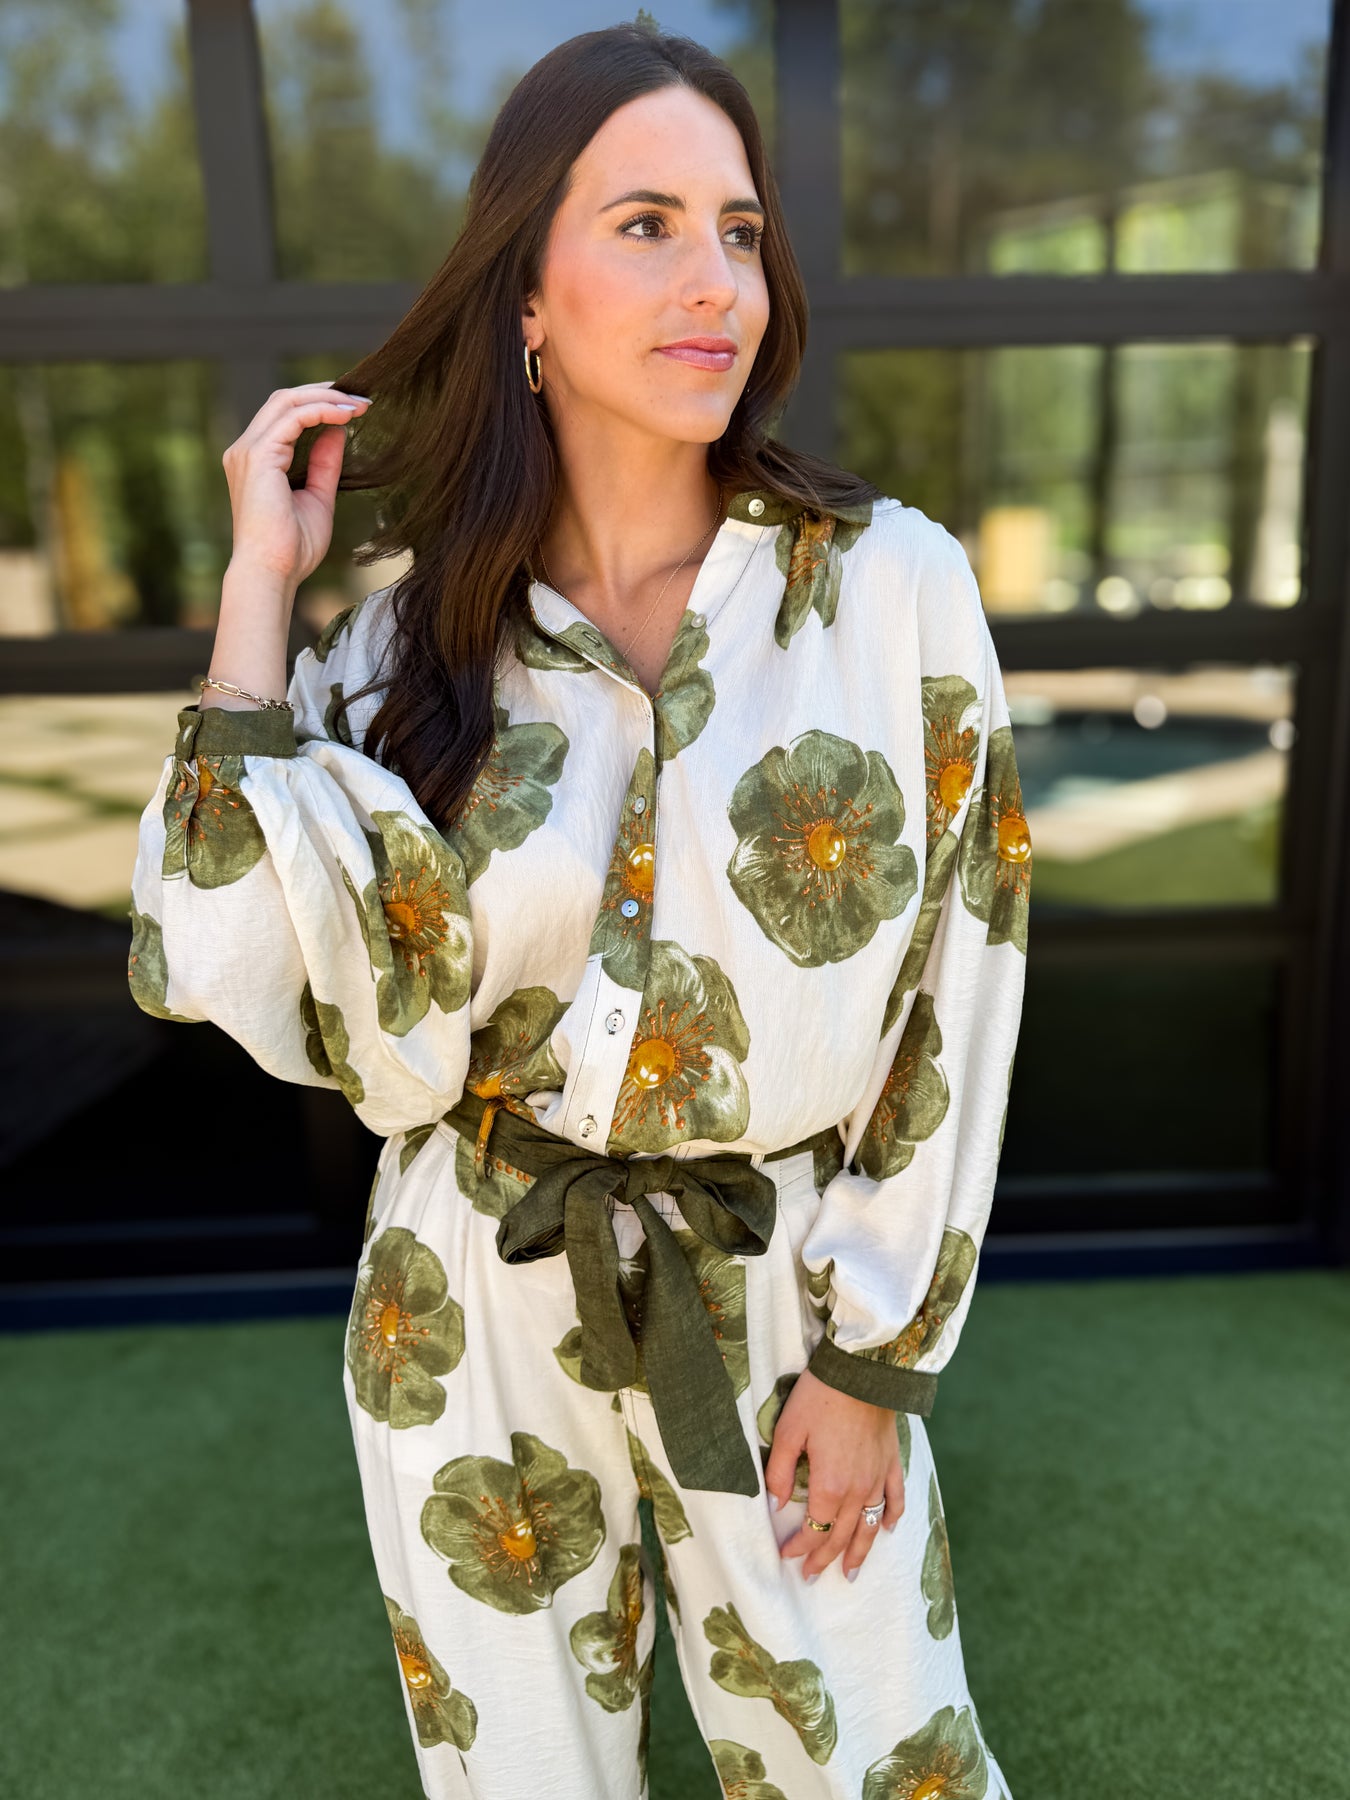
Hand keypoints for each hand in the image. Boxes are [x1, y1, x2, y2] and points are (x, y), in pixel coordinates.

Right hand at [221, 380, 371, 591]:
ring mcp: (248, 451)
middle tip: (361, 397)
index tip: (355, 408)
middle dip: (324, 393)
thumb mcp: (318, 498)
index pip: (284, 416)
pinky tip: (347, 415)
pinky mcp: (258, 456)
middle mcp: (245, 450)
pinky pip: (293, 417)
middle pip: (283, 400)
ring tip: (359, 404)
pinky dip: (322, 411)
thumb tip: (337, 431)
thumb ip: (324, 464)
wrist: (273, 572)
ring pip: (286, 402)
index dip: (319, 404)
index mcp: (257, 461)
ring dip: (327, 398)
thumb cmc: (293, 548)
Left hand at [764, 1367, 904, 1582]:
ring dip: (860, 1552)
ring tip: (851, 1573)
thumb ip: (779, 1472)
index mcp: (830, 1484)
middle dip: (824, 1558)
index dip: (800, 1546)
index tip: (786, 1555)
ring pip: (870, 1526)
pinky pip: (896, 1499)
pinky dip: (891, 1517)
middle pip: (841, 1535)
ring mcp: (878, 1478)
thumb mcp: (787, 1431)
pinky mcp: (892, 1462)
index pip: (815, 1528)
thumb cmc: (820, 1397)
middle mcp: (858, 1489)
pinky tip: (887, 1530)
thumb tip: (775, 1504)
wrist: (862, 1370)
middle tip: (811, 1576)